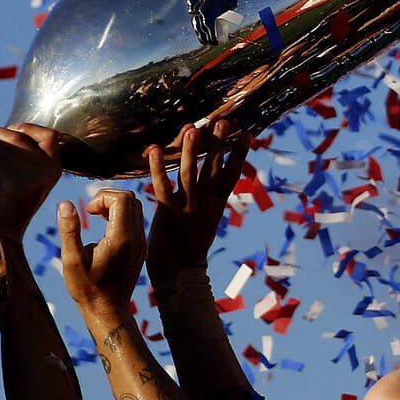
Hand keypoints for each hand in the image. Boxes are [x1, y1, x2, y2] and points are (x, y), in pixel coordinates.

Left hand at [0, 124, 60, 243]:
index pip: (47, 135)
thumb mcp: (14, 172)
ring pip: (7, 145)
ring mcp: (38, 177)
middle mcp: (51, 171)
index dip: (25, 128)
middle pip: (21, 136)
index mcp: (54, 167)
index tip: (5, 130)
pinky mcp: (21, 184)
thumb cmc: (2, 200)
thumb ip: (11, 152)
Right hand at [58, 190, 145, 320]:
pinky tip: (105, 229)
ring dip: (116, 205)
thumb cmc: (87, 288)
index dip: (102, 197)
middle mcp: (136, 238)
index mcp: (122, 238)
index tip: (88, 211)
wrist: (108, 312)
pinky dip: (121, 216)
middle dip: (109, 197)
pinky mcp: (140, 249)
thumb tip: (65, 204)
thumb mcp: (72, 260)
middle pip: (131, 199)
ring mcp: (141, 244)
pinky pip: (136, 220)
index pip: (122, 198)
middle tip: (91, 211)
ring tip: (97, 217)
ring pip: (135, 208)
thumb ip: (69, 230)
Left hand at [146, 120, 248, 285]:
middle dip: (220, 144)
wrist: (180, 278)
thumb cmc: (187, 252)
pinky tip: (153, 149)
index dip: (238, 153)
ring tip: (192, 128)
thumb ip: (205, 204)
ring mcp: (188, 209)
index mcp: (215, 206)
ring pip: (190, 173)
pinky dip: (158, 168)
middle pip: (214, 168)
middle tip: (225, 121)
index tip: (246, 132)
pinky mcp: (168, 214)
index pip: (230, 174)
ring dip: (191, 150)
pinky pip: (162, 187)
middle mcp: (205, 204)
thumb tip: (208, 189)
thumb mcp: (203, 223)